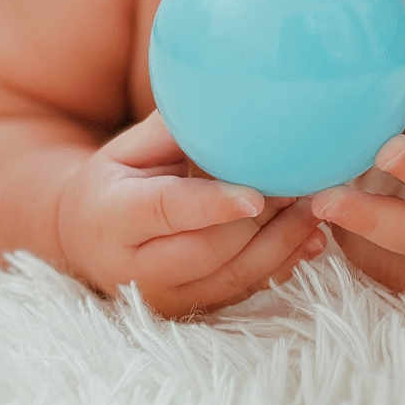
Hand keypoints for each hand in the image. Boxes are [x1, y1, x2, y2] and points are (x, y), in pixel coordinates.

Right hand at [57, 110, 326, 318]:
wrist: (86, 239)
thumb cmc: (117, 180)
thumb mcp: (130, 149)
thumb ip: (175, 130)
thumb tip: (230, 94)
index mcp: (112, 218)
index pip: (167, 210)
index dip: (213, 203)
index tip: (256, 193)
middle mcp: (134, 269)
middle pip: (208, 250)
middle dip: (262, 221)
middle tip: (303, 185)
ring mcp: (164, 298)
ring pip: (234, 277)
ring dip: (283, 243)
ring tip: (317, 206)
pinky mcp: (192, 310)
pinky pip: (246, 291)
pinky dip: (284, 264)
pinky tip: (314, 237)